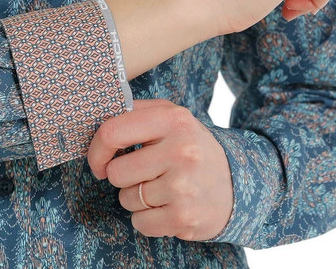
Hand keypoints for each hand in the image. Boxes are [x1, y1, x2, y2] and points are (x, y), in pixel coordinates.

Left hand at [87, 98, 233, 241]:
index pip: (113, 132)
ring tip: (161, 188)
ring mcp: (183, 185)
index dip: (96, 150)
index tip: (99, 160)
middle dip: (122, 177)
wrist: (238, 185)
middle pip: (116, 172)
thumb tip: (98, 120)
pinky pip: (140, 222)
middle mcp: (181, 150)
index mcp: (173, 119)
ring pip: (126, 198)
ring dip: (136, 198)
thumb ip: (138, 112)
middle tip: (144, 173)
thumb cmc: (192, 148)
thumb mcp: (173, 117)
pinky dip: (147, 219)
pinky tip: (167, 207)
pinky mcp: (184, 216)